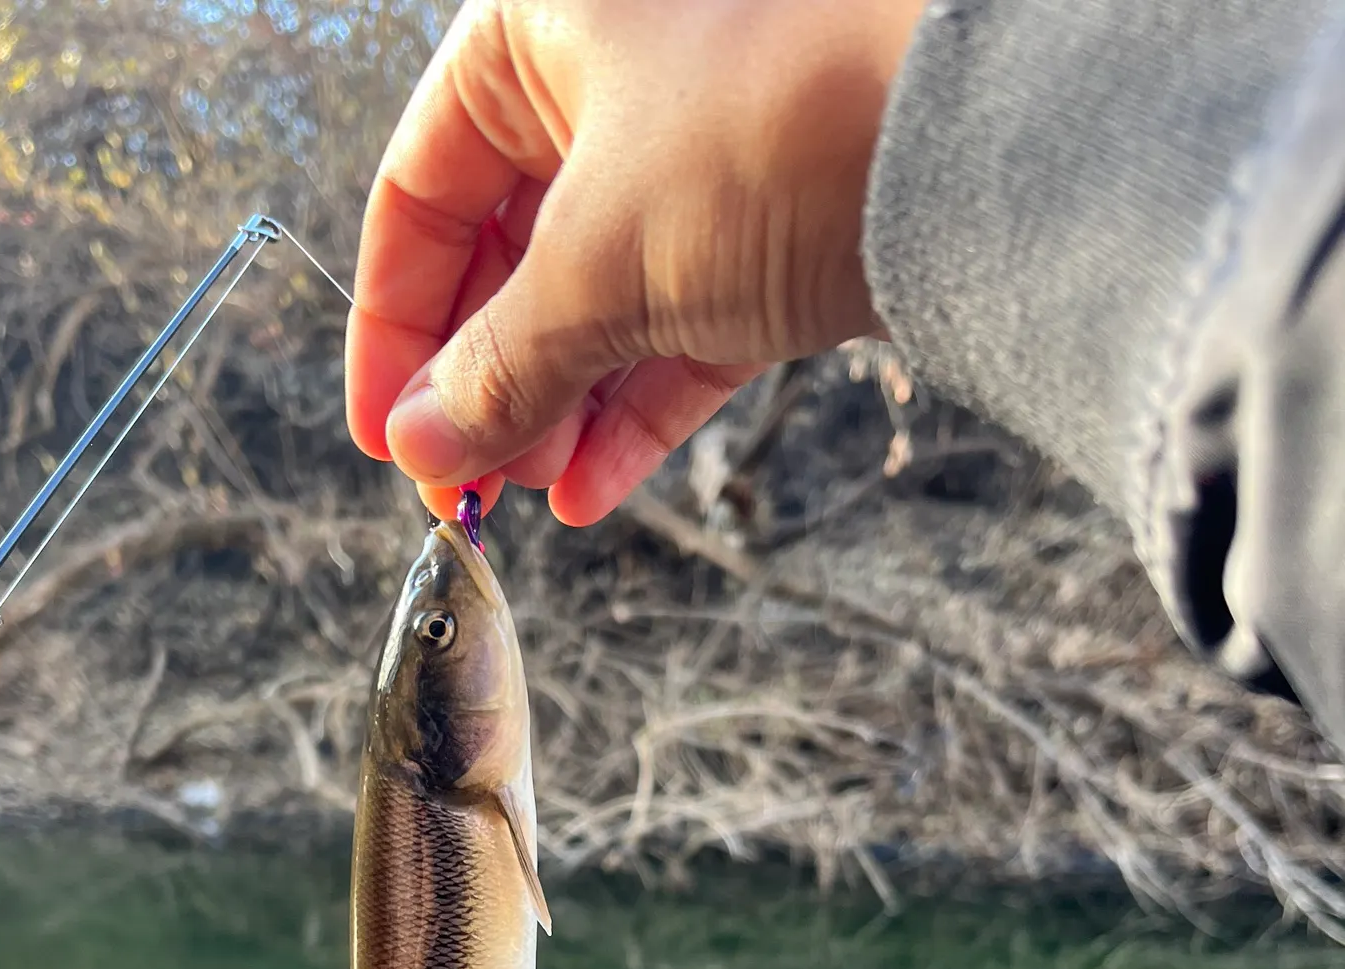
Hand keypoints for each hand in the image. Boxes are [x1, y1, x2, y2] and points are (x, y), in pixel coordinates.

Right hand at [345, 0, 926, 523]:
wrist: (1006, 136)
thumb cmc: (784, 125)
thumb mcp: (602, 259)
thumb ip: (499, 363)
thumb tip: (419, 444)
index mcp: (544, 27)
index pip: (422, 189)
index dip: (392, 323)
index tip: (385, 431)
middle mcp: (620, 75)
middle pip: (511, 252)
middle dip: (487, 382)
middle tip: (469, 482)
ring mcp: (706, 154)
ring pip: (599, 298)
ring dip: (559, 408)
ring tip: (532, 497)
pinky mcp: (781, 227)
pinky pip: (683, 326)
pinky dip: (640, 408)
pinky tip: (598, 488)